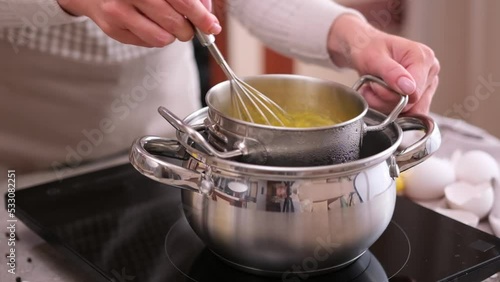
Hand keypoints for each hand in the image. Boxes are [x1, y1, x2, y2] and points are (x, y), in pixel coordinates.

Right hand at [58, 0, 220, 46]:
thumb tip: (207, 14)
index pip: (183, 1)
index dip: (201, 17)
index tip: (212, 26)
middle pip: (174, 23)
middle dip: (188, 30)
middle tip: (188, 28)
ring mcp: (119, 11)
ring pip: (162, 38)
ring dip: (172, 36)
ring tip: (166, 25)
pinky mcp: (113, 29)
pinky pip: (147, 43)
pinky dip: (155, 38)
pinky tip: (148, 25)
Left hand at [327, 15, 439, 113]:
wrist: (364, 48)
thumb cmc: (369, 48)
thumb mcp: (374, 58)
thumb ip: (391, 72)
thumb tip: (409, 88)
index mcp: (423, 57)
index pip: (414, 93)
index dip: (390, 94)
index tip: (374, 83)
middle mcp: (430, 71)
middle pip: (411, 104)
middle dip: (385, 99)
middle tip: (371, 85)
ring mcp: (427, 84)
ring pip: (408, 112)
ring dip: (384, 105)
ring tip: (373, 89)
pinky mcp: (420, 95)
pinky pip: (406, 113)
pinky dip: (388, 108)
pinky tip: (379, 95)